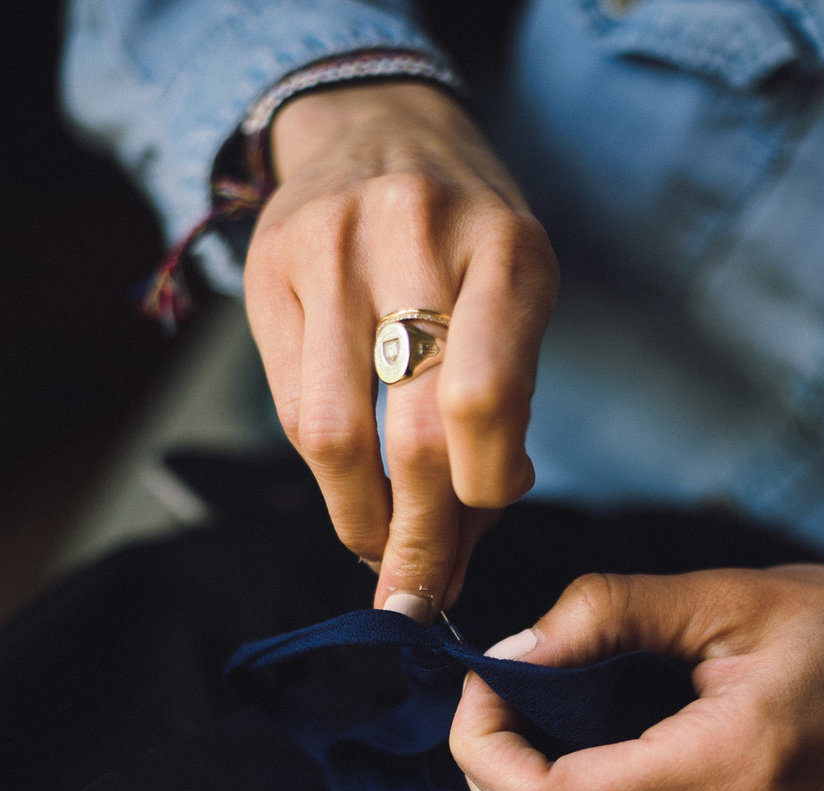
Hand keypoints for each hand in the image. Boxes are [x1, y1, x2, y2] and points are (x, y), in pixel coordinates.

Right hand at [244, 83, 557, 616]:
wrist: (375, 125)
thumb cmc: (466, 236)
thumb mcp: (518, 297)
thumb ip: (506, 408)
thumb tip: (466, 539)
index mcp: (506, 250)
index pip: (486, 403)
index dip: (480, 497)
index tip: (475, 536)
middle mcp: (416, 238)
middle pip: (413, 437)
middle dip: (420, 541)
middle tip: (420, 594)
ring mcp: (330, 250)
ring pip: (335, 436)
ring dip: (361, 522)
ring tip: (382, 551)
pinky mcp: (267, 270)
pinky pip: (291, 410)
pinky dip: (327, 477)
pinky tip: (353, 494)